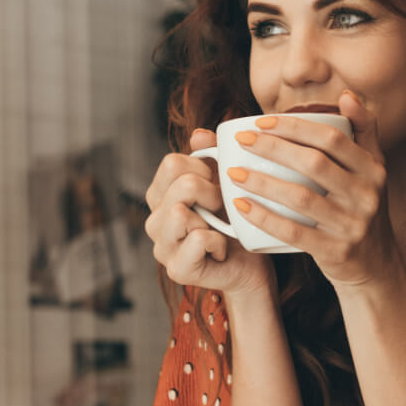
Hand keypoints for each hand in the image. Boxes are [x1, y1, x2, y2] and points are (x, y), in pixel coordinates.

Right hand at [144, 129, 273, 296]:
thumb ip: (211, 157)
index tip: (217, 186)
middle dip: (213, 194)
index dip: (203, 169)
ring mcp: (162, 247)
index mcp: (160, 196)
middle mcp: (154, 221)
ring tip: (220, 230)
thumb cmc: (236, 224)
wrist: (251, 266)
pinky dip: (218, 242)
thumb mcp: (225, 184)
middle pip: (181, 185)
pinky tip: (220, 251)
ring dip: (213, 220)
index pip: (172, 163)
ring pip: (180, 212)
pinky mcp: (176, 269)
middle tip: (223, 211)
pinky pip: (198, 239)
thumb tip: (199, 136)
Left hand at [227, 92, 402, 290]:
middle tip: (242, 141)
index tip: (260, 121)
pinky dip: (265, 218)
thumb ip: (363, 131)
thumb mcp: (372, 171)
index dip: (294, 126)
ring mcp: (353, 225)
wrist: (376, 266)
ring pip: (302, 197)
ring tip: (233, 172)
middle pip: (314, 163)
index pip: (332, 138)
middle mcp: (367, 195)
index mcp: (373, 169)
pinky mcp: (337, 252)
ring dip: (263, 182)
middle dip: (273, 148)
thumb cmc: (361, 210)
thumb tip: (345, 95)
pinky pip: (295, 232)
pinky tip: (241, 206)